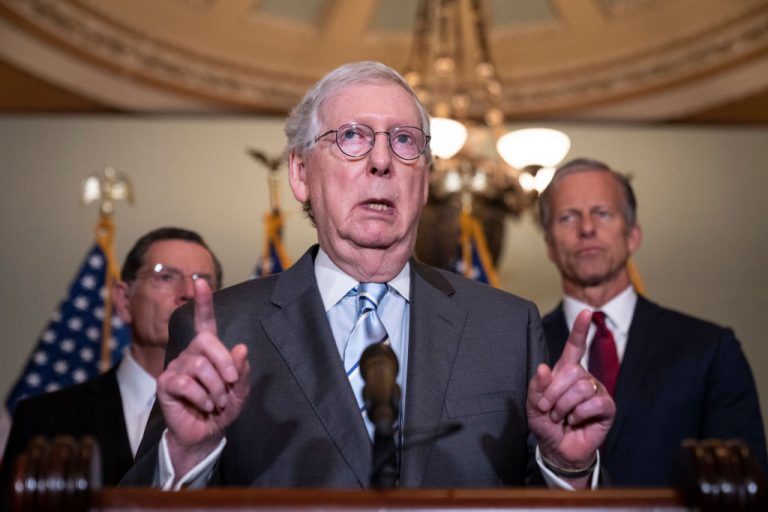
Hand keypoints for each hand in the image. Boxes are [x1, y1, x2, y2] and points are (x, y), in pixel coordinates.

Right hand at [156, 278, 250, 475]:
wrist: (206, 435)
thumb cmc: (223, 408)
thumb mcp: (240, 390)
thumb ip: (242, 370)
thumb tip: (241, 348)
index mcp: (208, 351)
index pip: (205, 322)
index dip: (203, 302)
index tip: (200, 281)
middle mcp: (190, 354)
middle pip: (206, 342)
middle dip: (224, 363)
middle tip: (231, 383)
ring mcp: (176, 367)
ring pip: (199, 366)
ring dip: (215, 388)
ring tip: (217, 402)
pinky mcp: (166, 384)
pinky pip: (186, 383)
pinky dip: (201, 397)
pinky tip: (204, 406)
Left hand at [527, 309, 614, 476]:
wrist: (558, 448)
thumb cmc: (546, 423)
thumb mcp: (533, 405)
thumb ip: (536, 386)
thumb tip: (544, 368)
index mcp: (566, 371)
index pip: (575, 346)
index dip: (580, 330)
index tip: (587, 312)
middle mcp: (583, 378)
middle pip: (572, 372)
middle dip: (553, 393)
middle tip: (548, 409)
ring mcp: (597, 391)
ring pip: (581, 388)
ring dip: (564, 406)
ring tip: (561, 416)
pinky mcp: (607, 408)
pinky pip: (594, 403)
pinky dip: (579, 414)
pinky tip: (576, 421)